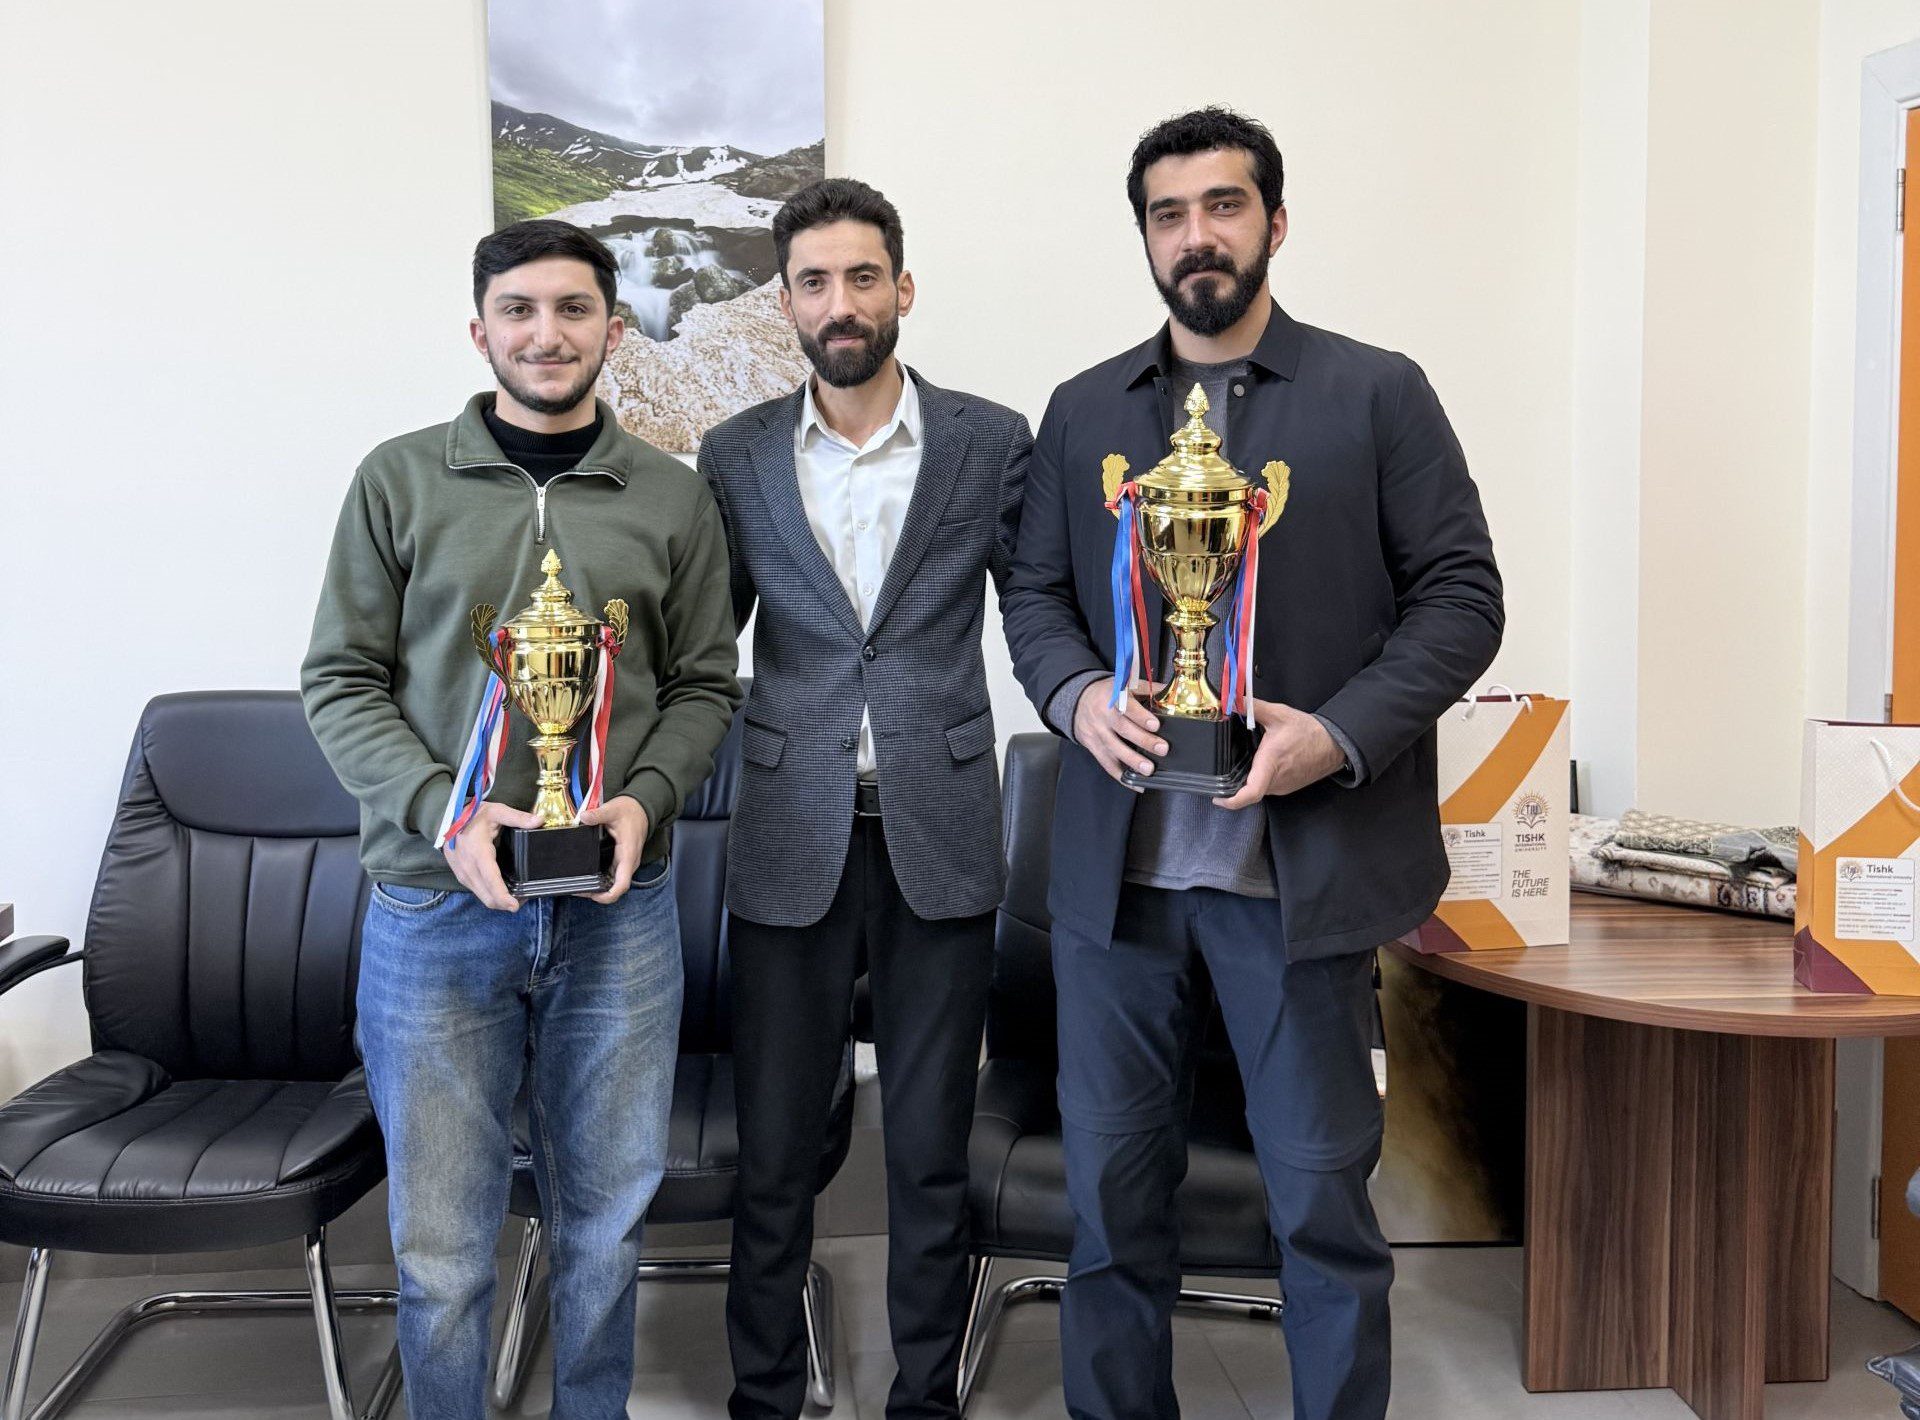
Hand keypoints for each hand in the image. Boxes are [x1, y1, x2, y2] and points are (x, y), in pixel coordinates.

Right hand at [443, 800, 542, 910]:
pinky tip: (502, 892)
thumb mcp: (497, 811)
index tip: (515, 906)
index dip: (503, 897)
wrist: (447, 818)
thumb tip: (539, 820)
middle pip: (487, 896)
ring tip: (516, 897)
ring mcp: (463, 874)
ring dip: (498, 902)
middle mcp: (468, 867)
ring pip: (482, 897)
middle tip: (524, 900)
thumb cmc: (474, 815)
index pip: (491, 881)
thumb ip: (518, 817)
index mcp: (478, 853)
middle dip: (505, 904)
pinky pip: (478, 892)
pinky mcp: (461, 876)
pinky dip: (490, 896)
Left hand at [577, 795, 650, 903]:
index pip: (622, 884)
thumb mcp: (613, 809)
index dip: (608, 895)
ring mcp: (626, 863)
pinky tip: (589, 877)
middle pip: (616, 888)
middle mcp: (629, 862)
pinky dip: (601, 880)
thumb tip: (584, 817)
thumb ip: (598, 814)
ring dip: (599, 888)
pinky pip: (613, 876)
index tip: (594, 896)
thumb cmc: (630, 811)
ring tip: (580, 886)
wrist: (641, 808)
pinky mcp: (622, 861)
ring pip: (614, 883)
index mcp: (628, 854)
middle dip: (598, 893)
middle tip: (578, 890)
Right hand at [1073, 677, 1167, 790]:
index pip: (1127, 707)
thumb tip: (1169, 692)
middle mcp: (1103, 716)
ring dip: (1132, 761)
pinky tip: (1135, 784)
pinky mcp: (1092, 746)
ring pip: (1114, 749)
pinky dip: (1120, 776)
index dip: (1140, 716)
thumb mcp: (1123, 684)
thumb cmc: (1106, 693)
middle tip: (1162, 749)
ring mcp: (1096, 733)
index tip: (1155, 725)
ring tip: (1148, 770)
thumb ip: (1146, 689)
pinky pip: (1106, 764)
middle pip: (1123, 729)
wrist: (1077, 701)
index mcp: (1112, 697)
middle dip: (1143, 740)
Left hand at [1212, 700, 1344, 809]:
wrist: (1333, 744)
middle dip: (1234, 782)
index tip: (1217, 798)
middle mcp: (1275, 780)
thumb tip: (1233, 700)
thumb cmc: (1308, 731)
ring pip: (1257, 787)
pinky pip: (1267, 786)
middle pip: (1247, 790)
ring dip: (1249, 777)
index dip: (1231, 801)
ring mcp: (1282, 787)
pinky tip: (1260, 763)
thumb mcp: (1279, 714)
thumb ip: (1253, 707)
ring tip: (1246, 761)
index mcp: (1270, 764)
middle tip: (1224, 769)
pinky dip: (1260, 776)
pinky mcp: (1287, 787)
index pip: (1250, 793)